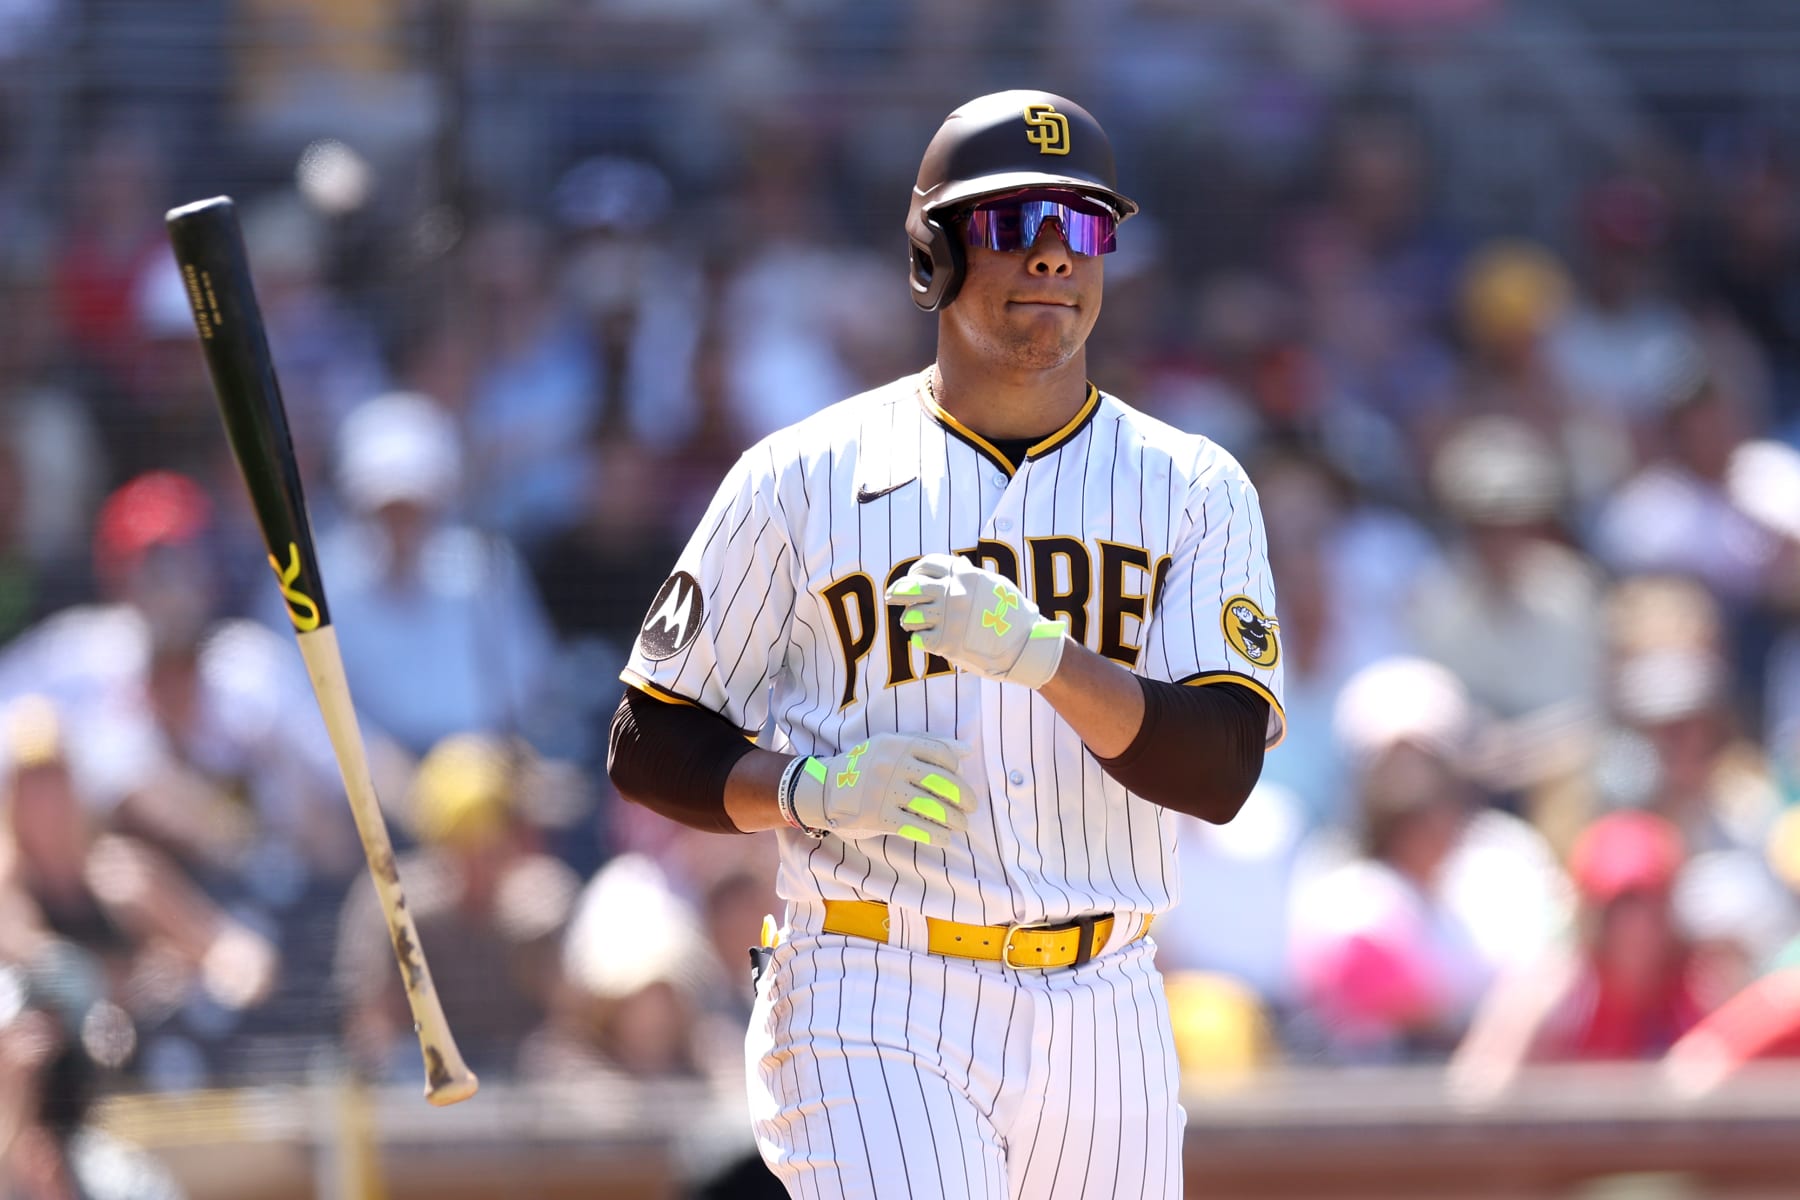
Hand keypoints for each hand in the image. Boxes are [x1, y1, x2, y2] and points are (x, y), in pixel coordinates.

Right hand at [787, 734, 973, 845]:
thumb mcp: (892, 744)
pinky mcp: (877, 816)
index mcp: (898, 743)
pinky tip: (944, 838)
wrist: (825, 787)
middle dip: (963, 797)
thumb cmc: (867, 764)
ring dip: (953, 819)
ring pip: (932, 807)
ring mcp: (884, 791)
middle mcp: (892, 765)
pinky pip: (915, 827)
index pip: (941, 754)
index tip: (961, 781)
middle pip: (941, 782)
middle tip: (971, 808)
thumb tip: (967, 750)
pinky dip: (935, 834)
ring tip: (961, 825)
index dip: (957, 770)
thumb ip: (929, 744)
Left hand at [885, 554, 1066, 688]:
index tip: (914, 578)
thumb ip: (971, 575)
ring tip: (914, 623)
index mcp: (964, 575)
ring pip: (910, 615)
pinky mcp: (946, 642)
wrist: (1026, 644)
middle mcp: (952, 593)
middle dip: (898, 591)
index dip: (916, 571)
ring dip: (910, 619)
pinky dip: (920, 639)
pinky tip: (927, 639)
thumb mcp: (994, 584)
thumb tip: (958, 564)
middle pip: (910, 587)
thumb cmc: (1013, 613)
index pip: (926, 564)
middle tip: (891, 595)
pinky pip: (919, 639)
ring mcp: (948, 618)